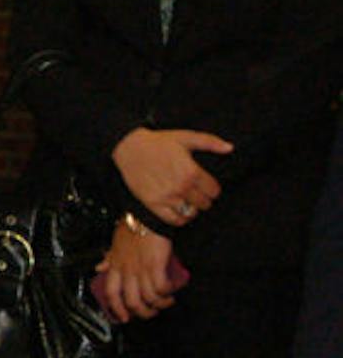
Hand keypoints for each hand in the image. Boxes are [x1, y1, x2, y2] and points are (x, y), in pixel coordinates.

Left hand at [96, 223, 177, 322]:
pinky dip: (167, 293)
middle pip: (132, 301)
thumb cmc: (132, 227)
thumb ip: (109, 257)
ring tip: (166, 301)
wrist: (146, 216)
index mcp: (116, 265)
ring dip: (160, 304)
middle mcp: (127, 269)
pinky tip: (171, 291)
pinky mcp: (155, 265)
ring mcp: (141, 268)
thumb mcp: (115, 243)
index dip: (116, 308)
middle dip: (143, 312)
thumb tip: (99, 267)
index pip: (111, 292)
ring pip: (148, 298)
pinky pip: (161, 288)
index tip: (124, 317)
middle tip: (151, 312)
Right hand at [113, 127, 230, 226]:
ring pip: (191, 213)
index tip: (205, 184)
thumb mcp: (184, 137)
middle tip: (195, 191)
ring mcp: (167, 197)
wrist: (128, 147)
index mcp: (192, 172)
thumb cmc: (157, 141)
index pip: (214, 191)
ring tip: (186, 200)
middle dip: (203, 198)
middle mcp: (181, 187)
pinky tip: (178, 209)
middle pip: (205, 203)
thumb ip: (209, 142)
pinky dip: (180, 218)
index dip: (212, 188)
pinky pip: (175, 220)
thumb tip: (230, 148)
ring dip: (192, 207)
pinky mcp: (154, 203)